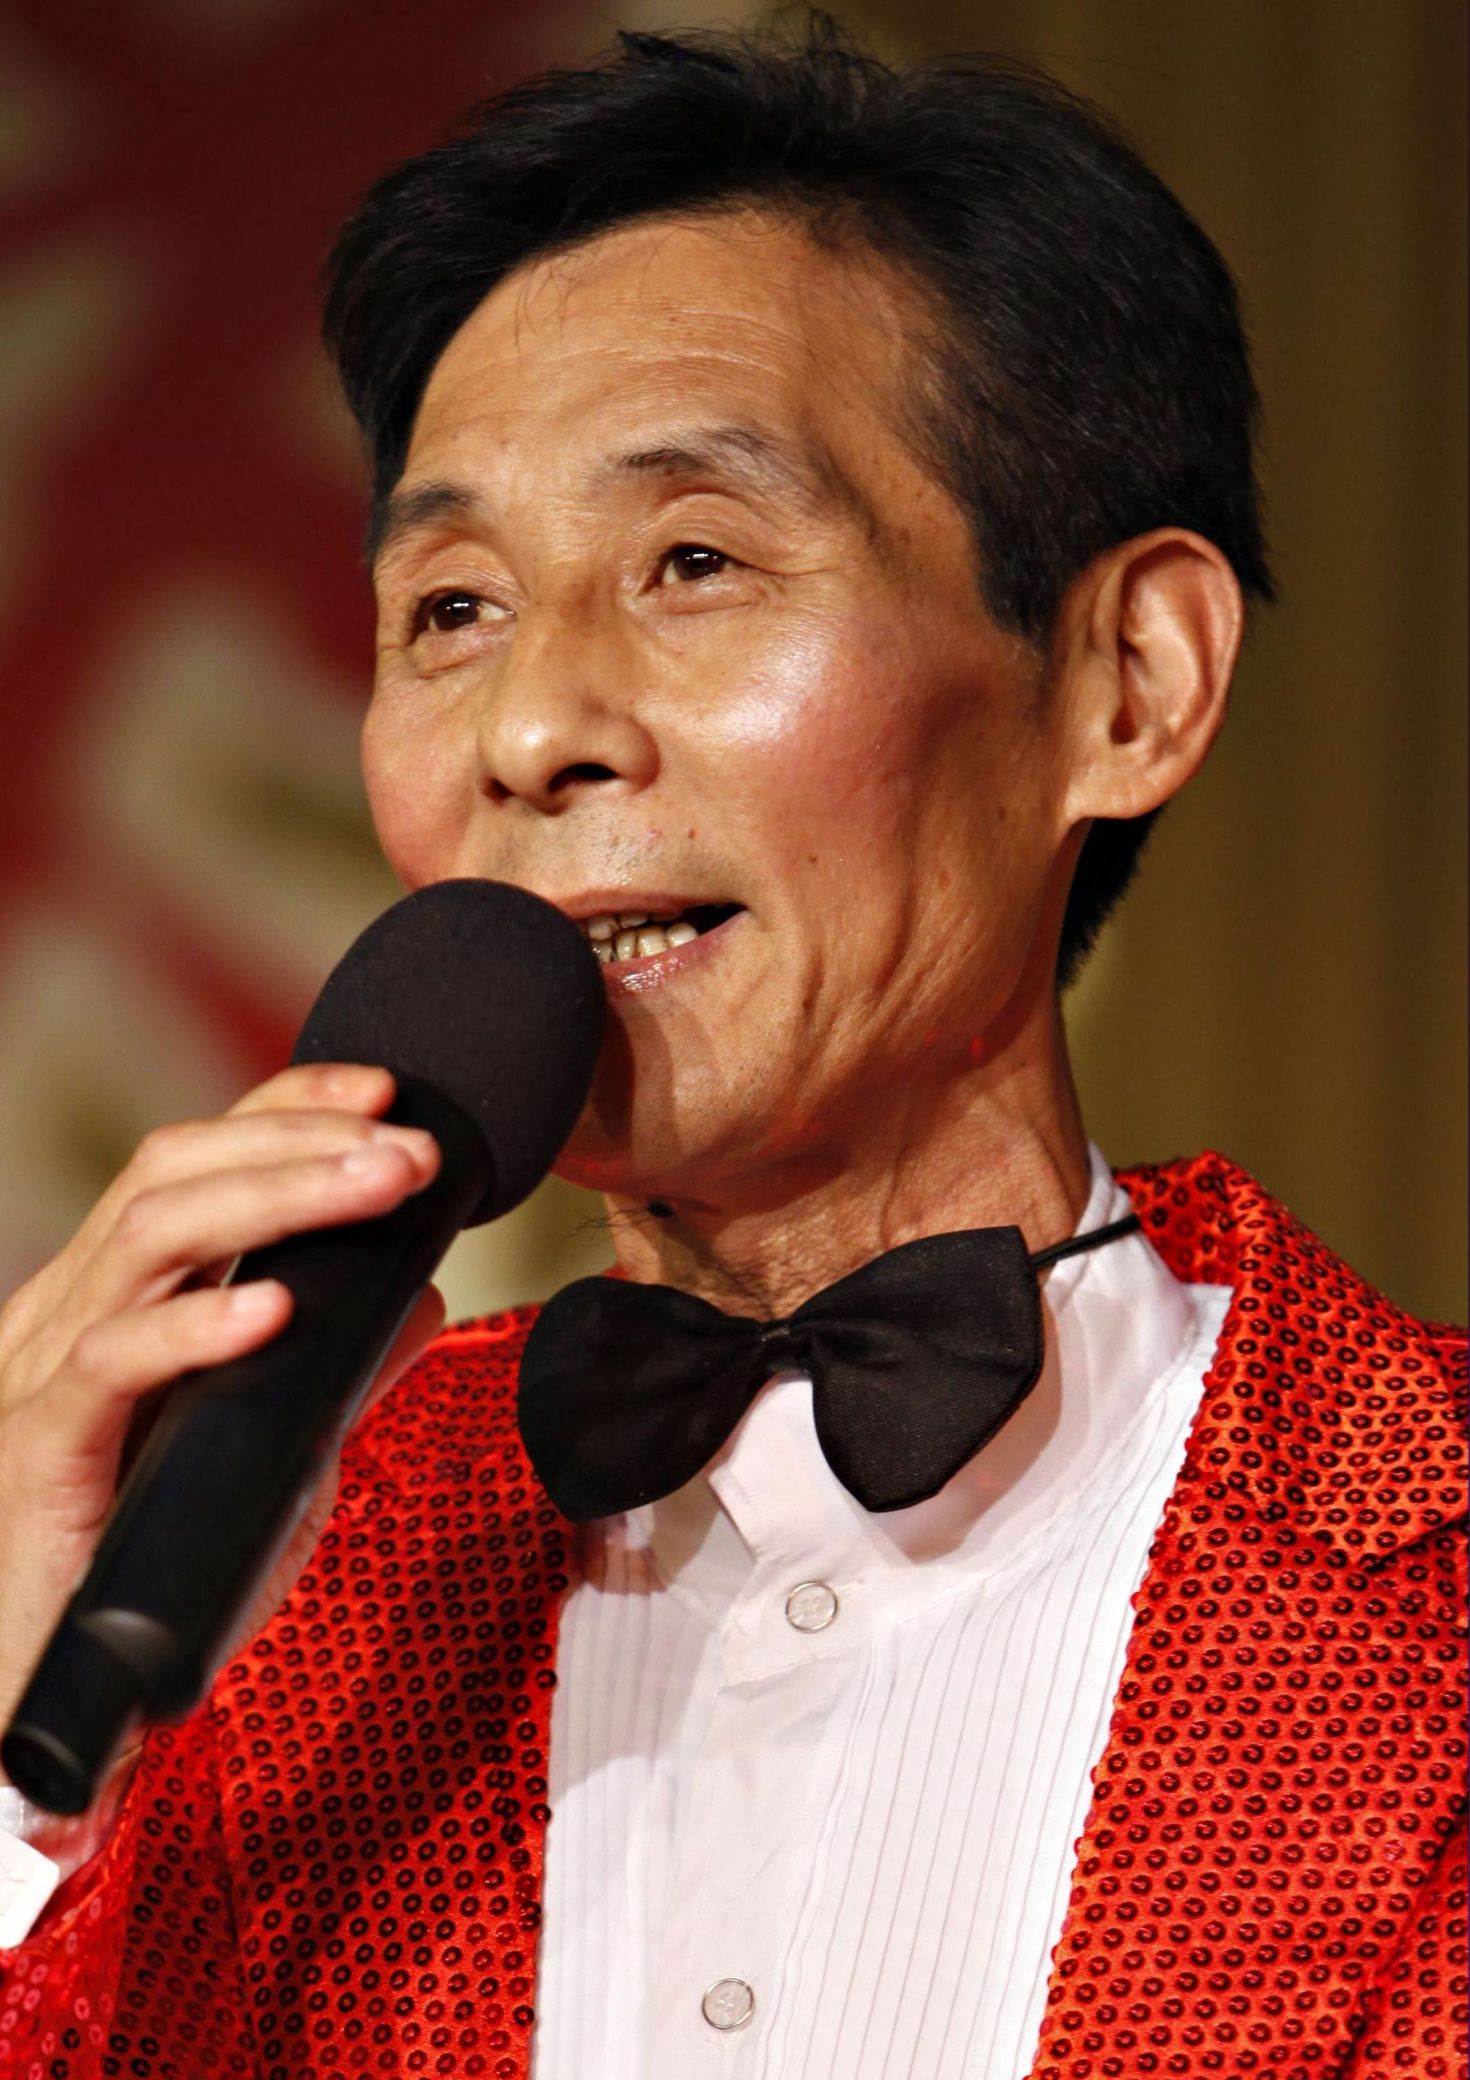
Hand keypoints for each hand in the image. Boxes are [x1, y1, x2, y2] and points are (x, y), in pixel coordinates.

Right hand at [0, 1062, 445, 1751]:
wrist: (41, 1701)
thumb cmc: (150, 1571)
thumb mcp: (273, 1452)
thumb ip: (337, 1371)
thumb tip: (423, 1294)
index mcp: (118, 1295)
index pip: (193, 1159)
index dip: (284, 1106)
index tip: (384, 1092)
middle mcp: (71, 1309)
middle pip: (174, 1171)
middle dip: (301, 1139)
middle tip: (410, 1146)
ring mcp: (44, 1372)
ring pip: (147, 1235)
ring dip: (275, 1195)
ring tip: (376, 1185)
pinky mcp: (40, 1452)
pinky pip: (109, 1365)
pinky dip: (197, 1328)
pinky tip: (276, 1312)